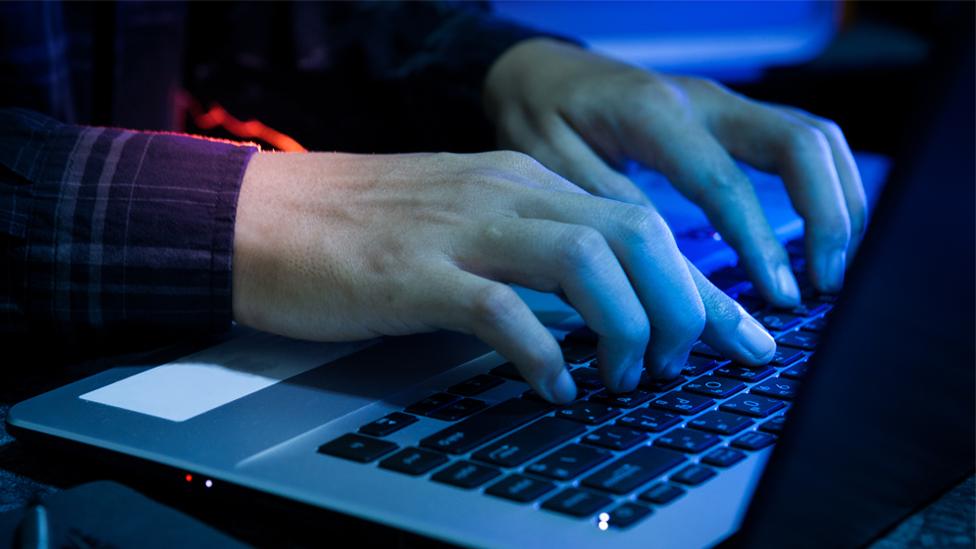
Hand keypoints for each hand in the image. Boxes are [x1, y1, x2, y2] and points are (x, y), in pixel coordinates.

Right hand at [233, 151, 774, 402]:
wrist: (261, 217)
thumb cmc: (361, 228)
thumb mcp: (466, 220)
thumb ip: (530, 244)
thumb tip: (599, 297)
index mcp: (523, 179)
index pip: (641, 221)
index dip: (702, 283)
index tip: (739, 333)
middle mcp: (505, 192)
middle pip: (636, 234)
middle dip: (681, 305)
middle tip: (675, 364)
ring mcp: (462, 230)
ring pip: (588, 262)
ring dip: (624, 327)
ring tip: (619, 378)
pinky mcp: (416, 275)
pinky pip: (505, 311)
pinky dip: (544, 356)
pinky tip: (552, 388)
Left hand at [484, 38, 866, 305]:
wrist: (539, 71)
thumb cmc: (539, 117)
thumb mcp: (553, 167)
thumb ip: (609, 209)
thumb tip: (665, 268)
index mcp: (654, 114)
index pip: (726, 183)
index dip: (759, 245)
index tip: (778, 299)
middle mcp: (702, 100)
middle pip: (799, 144)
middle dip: (827, 216)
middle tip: (824, 284)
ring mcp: (723, 102)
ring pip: (813, 136)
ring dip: (838, 200)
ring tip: (831, 267)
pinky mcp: (729, 115)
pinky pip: (799, 140)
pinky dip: (823, 185)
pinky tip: (821, 231)